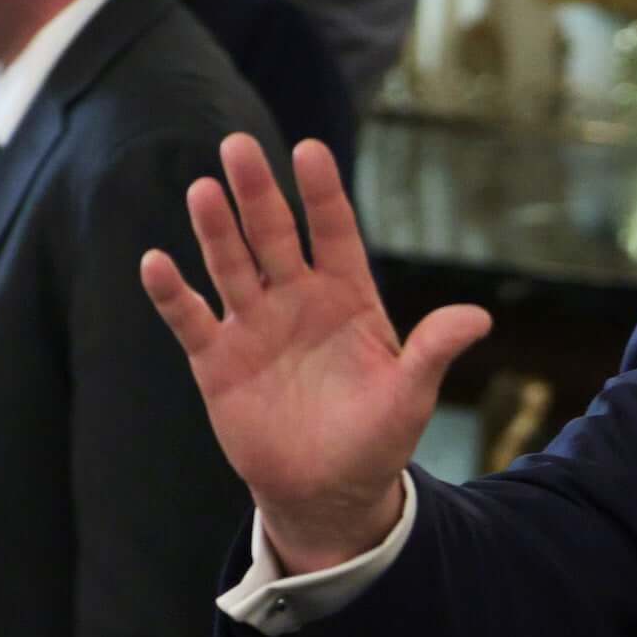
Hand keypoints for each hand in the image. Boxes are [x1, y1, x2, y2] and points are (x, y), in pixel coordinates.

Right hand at [140, 135, 490, 573]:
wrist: (328, 490)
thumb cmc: (376, 438)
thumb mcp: (410, 395)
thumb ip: (434, 351)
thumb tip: (480, 318)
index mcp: (348, 299)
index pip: (334, 234)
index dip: (322, 195)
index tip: (309, 151)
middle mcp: (298, 301)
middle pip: (274, 236)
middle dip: (258, 194)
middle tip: (238, 146)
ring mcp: (255, 326)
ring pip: (231, 265)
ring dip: (216, 230)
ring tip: (204, 190)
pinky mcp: (217, 360)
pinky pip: (191, 319)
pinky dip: (173, 294)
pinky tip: (157, 262)